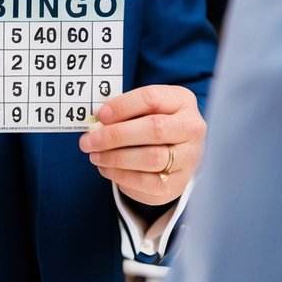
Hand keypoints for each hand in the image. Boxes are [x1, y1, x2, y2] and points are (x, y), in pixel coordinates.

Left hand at [79, 84, 205, 204]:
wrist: (175, 152)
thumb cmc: (153, 122)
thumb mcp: (144, 108)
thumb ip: (124, 110)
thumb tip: (98, 121)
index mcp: (182, 101)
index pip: (152, 98)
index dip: (122, 106)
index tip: (100, 115)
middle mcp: (192, 128)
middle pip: (154, 129)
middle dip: (115, 135)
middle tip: (89, 140)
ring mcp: (188, 158)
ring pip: (151, 158)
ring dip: (115, 158)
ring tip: (95, 155)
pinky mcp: (177, 183)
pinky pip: (147, 183)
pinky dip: (120, 176)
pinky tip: (106, 168)